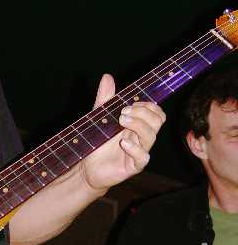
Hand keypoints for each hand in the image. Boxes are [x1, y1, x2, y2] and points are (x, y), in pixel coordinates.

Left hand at [81, 74, 165, 192]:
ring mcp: (139, 152)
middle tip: (123, 112)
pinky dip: (135, 148)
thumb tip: (107, 76)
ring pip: (151, 136)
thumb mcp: (100, 117)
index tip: (131, 103)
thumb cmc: (98, 143)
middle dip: (142, 113)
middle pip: (158, 121)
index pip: (156, 113)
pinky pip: (143, 157)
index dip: (148, 106)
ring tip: (121, 121)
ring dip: (138, 125)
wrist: (88, 168)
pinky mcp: (133, 166)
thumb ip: (105, 98)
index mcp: (138, 125)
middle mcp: (142, 137)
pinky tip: (123, 142)